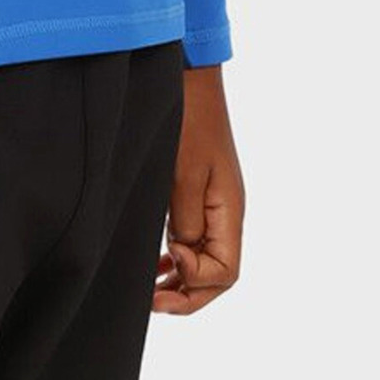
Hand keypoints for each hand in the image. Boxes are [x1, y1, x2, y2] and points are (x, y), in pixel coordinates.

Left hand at [152, 63, 244, 314]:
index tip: (165, 262)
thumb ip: (184, 222)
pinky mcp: (196, 192)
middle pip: (218, 275)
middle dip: (187, 294)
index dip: (195, 282)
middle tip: (151, 302)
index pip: (225, 273)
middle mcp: (226, 212)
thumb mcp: (181, 174)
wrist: (187, 77)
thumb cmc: (186, 120)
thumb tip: (181, 260)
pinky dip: (177, 258)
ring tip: (150, 290)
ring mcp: (213, 204)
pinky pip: (194, 240)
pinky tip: (156, 262)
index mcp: (229, 210)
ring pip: (205, 260)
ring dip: (180, 280)